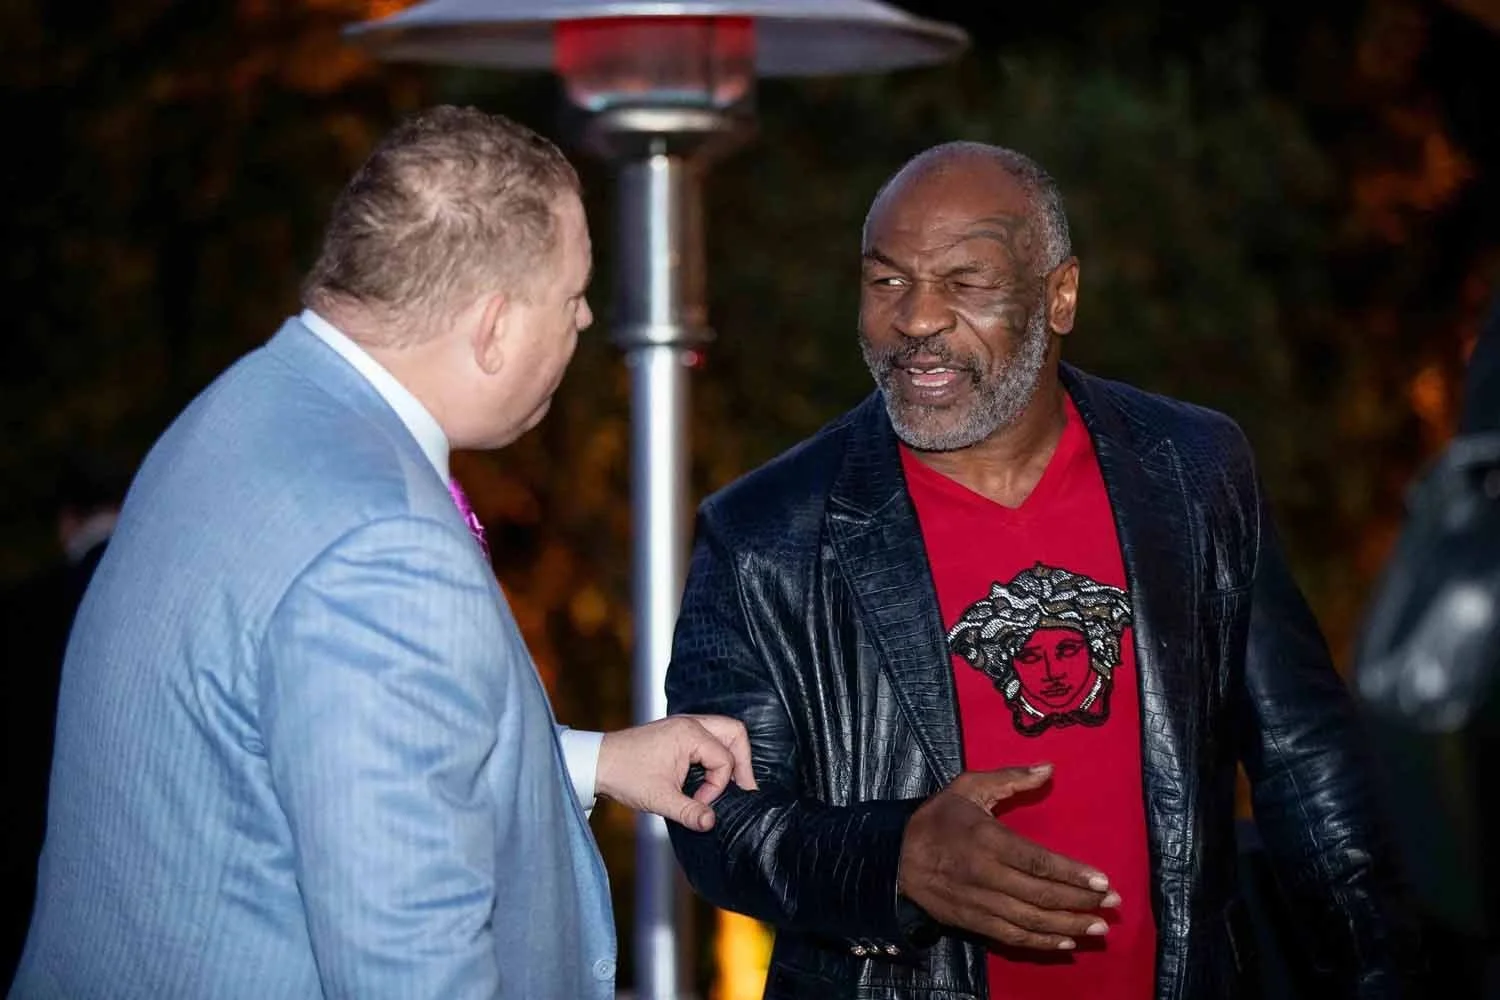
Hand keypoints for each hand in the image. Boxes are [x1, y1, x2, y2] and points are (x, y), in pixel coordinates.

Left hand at [596, 715, 758, 831]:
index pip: (724, 759)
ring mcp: (684, 724)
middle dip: (743, 761)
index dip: (717, 786)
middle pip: (735, 733)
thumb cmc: (625, 775)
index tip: (700, 804)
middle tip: (743, 787)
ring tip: (730, 783)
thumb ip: (688, 812)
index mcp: (689, 733)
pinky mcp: (678, 731)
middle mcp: (690, 723)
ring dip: (731, 756)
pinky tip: (711, 775)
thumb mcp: (659, 798)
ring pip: (724, 732)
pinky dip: (717, 754)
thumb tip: (711, 823)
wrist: (597, 762)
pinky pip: (710, 736)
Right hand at [897, 765, 1120, 950]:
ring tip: (1098, 928)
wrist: (894, 857)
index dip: (1072, 874)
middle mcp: (986, 875)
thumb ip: (1009, 778)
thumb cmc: (937, 819)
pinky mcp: (974, 921)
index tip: (1102, 880)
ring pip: (1031, 920)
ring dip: (1068, 926)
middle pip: (1041, 894)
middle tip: (1113, 904)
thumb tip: (1049, 769)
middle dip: (1081, 902)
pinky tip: (1066, 943)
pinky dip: (1041, 943)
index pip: (1037, 861)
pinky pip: (1013, 936)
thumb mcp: (968, 787)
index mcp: (987, 840)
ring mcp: (980, 902)